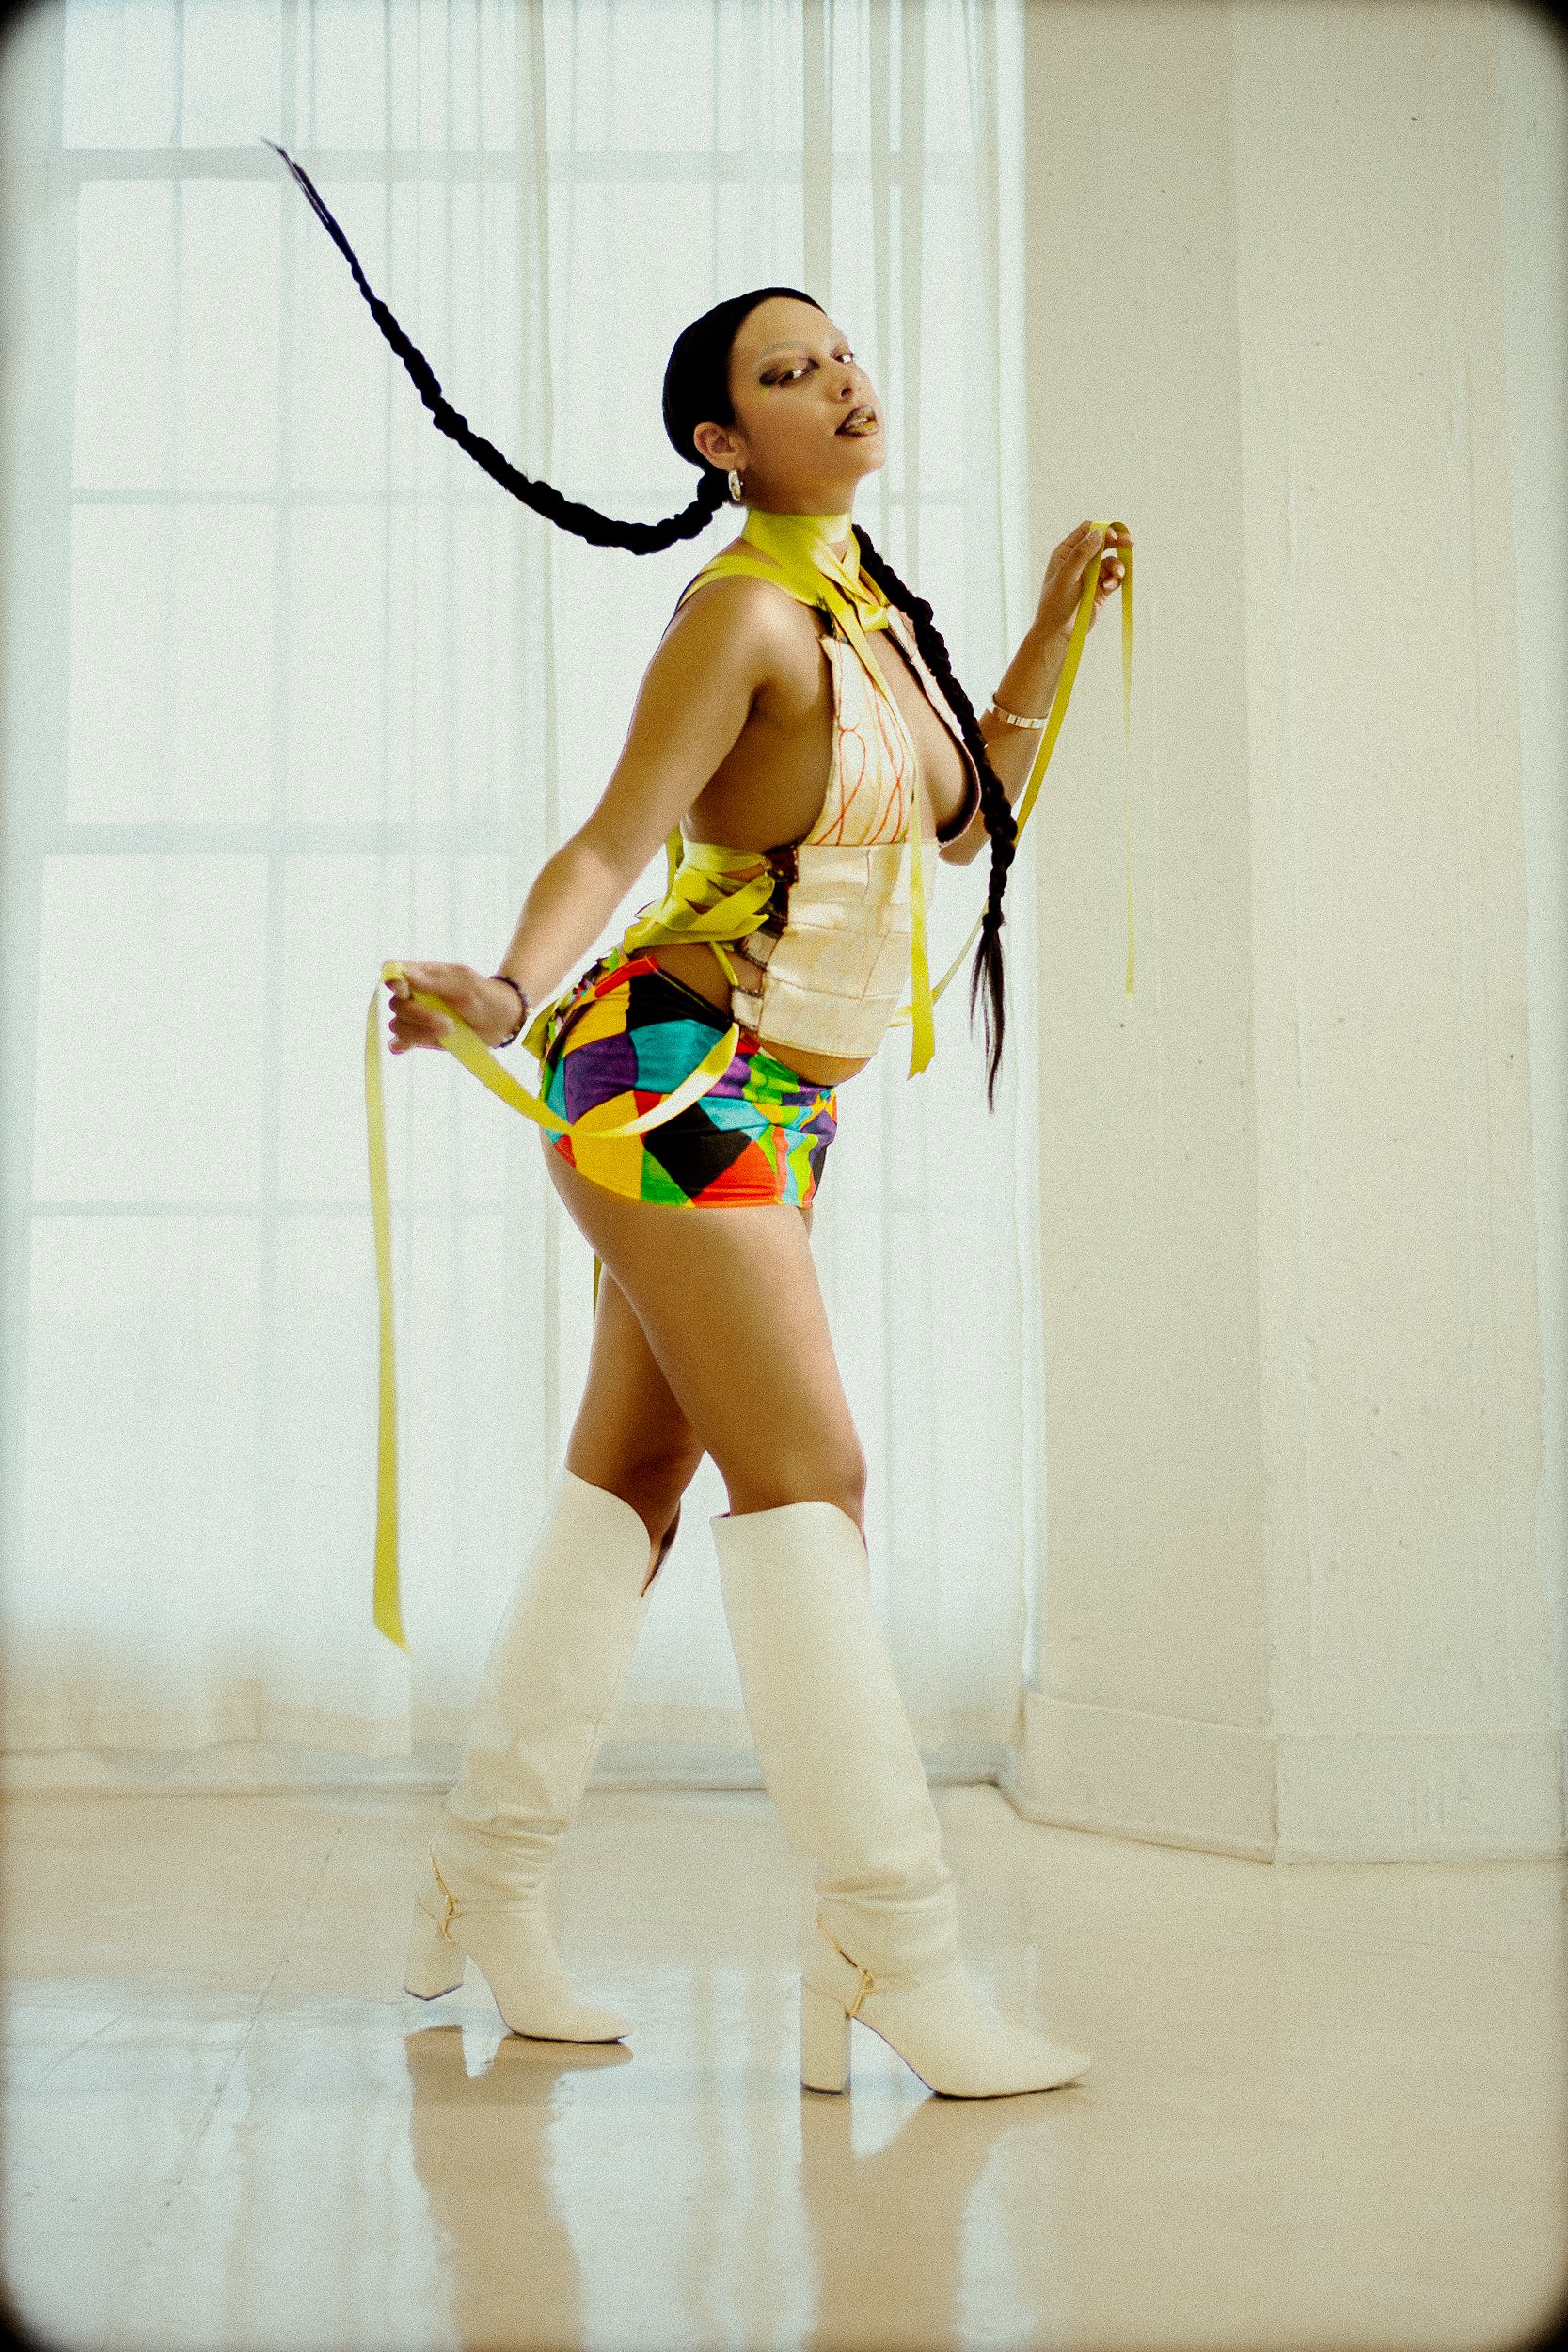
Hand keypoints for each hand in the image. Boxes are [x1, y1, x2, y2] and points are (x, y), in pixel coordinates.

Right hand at [386, 962, 523, 1053]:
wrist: (501, 1020)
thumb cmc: (484, 994)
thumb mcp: (465, 984)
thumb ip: (434, 981)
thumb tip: (401, 975)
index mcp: (421, 974)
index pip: (391, 972)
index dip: (393, 982)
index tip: (406, 992)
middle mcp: (413, 995)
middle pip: (396, 1005)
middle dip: (420, 1016)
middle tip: (448, 1023)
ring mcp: (415, 1018)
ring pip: (398, 1026)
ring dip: (421, 1032)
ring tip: (450, 1031)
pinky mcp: (420, 1037)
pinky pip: (400, 1042)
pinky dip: (401, 1044)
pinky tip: (405, 1048)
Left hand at [1034, 520, 1130, 641]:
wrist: (1059, 633)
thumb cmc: (1055, 605)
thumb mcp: (1066, 576)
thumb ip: (1081, 554)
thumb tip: (1098, 533)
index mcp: (1066, 553)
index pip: (1087, 531)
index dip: (1102, 530)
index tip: (1113, 537)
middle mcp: (1079, 561)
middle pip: (1103, 542)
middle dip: (1117, 541)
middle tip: (1130, 543)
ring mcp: (1090, 575)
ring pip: (1110, 561)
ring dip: (1117, 565)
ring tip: (1117, 575)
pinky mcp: (1100, 589)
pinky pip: (1114, 578)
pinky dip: (1116, 580)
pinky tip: (1109, 587)